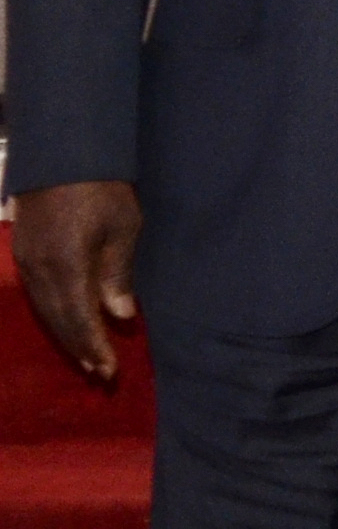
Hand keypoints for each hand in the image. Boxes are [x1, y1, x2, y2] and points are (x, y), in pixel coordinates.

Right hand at [9, 181, 141, 386]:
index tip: (109, 370)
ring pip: (45, 311)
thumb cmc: (104, 189)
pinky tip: (67, 324)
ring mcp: (26, 262)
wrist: (63, 154)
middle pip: (58, 320)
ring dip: (65, 336)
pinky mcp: (23, 254)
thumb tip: (121, 316)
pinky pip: (37, 296)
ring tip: (86, 358)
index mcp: (67, 266)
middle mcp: (40, 270)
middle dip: (79, 348)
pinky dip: (54, 315)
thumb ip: (117, 275)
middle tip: (99, 373)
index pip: (79, 318)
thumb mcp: (123, 229)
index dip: (93, 346)